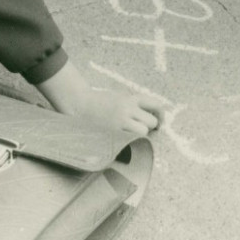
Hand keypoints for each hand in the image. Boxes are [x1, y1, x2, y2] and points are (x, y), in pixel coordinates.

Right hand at [39, 59, 164, 134]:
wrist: (78, 103)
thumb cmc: (99, 102)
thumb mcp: (119, 97)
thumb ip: (133, 104)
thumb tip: (150, 118)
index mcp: (130, 98)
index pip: (155, 104)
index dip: (161, 115)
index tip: (159, 122)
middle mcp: (127, 108)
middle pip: (152, 121)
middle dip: (150, 128)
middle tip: (143, 131)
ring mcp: (120, 121)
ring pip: (143, 132)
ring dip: (140, 136)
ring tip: (132, 136)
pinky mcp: (112, 132)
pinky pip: (130, 140)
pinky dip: (130, 142)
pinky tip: (125, 142)